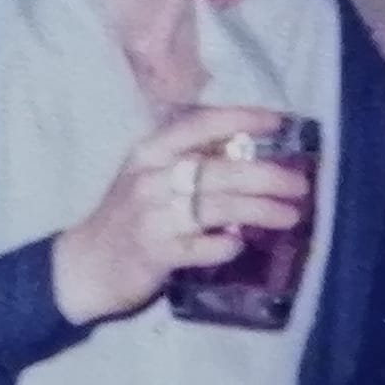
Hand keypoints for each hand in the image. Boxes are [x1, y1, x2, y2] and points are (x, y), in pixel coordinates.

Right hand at [52, 105, 308, 324]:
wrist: (84, 266)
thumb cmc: (126, 217)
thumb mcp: (148, 177)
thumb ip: (188, 161)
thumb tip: (245, 147)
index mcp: (149, 152)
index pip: (199, 124)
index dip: (242, 119)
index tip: (279, 122)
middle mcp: (149, 179)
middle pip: (219, 171)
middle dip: (267, 176)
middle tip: (300, 185)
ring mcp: (151, 216)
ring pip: (217, 207)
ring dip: (261, 210)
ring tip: (290, 215)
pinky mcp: (155, 253)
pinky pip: (203, 247)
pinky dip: (226, 245)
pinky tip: (238, 244)